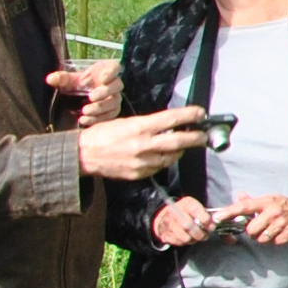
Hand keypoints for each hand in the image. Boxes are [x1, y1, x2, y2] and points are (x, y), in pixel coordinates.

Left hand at [49, 60, 123, 123]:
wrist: (83, 96)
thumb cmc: (80, 83)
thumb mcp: (70, 79)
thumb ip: (62, 78)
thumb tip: (50, 79)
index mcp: (106, 71)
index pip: (114, 68)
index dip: (110, 73)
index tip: (101, 78)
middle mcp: (114, 84)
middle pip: (116, 86)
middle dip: (104, 92)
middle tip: (91, 97)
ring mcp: (115, 98)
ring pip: (114, 102)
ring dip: (101, 107)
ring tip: (85, 111)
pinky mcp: (112, 111)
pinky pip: (110, 115)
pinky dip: (98, 118)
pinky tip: (85, 120)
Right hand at [79, 106, 208, 182]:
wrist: (83, 155)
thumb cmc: (103, 134)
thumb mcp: (126, 122)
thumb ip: (148, 124)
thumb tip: (170, 124)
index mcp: (139, 127)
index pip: (171, 119)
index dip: (189, 115)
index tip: (201, 114)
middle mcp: (143, 144)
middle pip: (179, 141)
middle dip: (195, 138)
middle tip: (204, 136)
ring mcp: (142, 161)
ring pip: (171, 157)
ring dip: (180, 151)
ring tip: (183, 145)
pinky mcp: (139, 174)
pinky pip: (159, 167)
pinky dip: (164, 161)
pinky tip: (163, 156)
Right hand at [149, 196, 215, 246]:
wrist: (166, 216)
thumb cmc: (186, 212)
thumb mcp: (196, 206)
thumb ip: (207, 213)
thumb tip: (218, 220)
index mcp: (185, 203)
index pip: (195, 210)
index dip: (205, 219)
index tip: (211, 225)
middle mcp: (175, 212)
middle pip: (188, 226)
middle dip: (200, 233)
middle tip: (206, 234)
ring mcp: (169, 224)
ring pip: (184, 237)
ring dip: (194, 239)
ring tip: (198, 236)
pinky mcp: (166, 234)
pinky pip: (179, 243)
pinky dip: (187, 242)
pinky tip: (189, 237)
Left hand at [222, 192, 287, 247]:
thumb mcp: (272, 199)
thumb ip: (254, 201)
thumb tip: (239, 196)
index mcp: (267, 202)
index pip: (244, 207)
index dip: (229, 212)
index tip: (217, 217)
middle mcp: (273, 212)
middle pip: (250, 229)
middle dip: (252, 231)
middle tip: (259, 227)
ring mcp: (281, 224)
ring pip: (261, 238)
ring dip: (263, 237)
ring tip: (270, 230)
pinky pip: (273, 243)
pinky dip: (274, 241)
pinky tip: (280, 233)